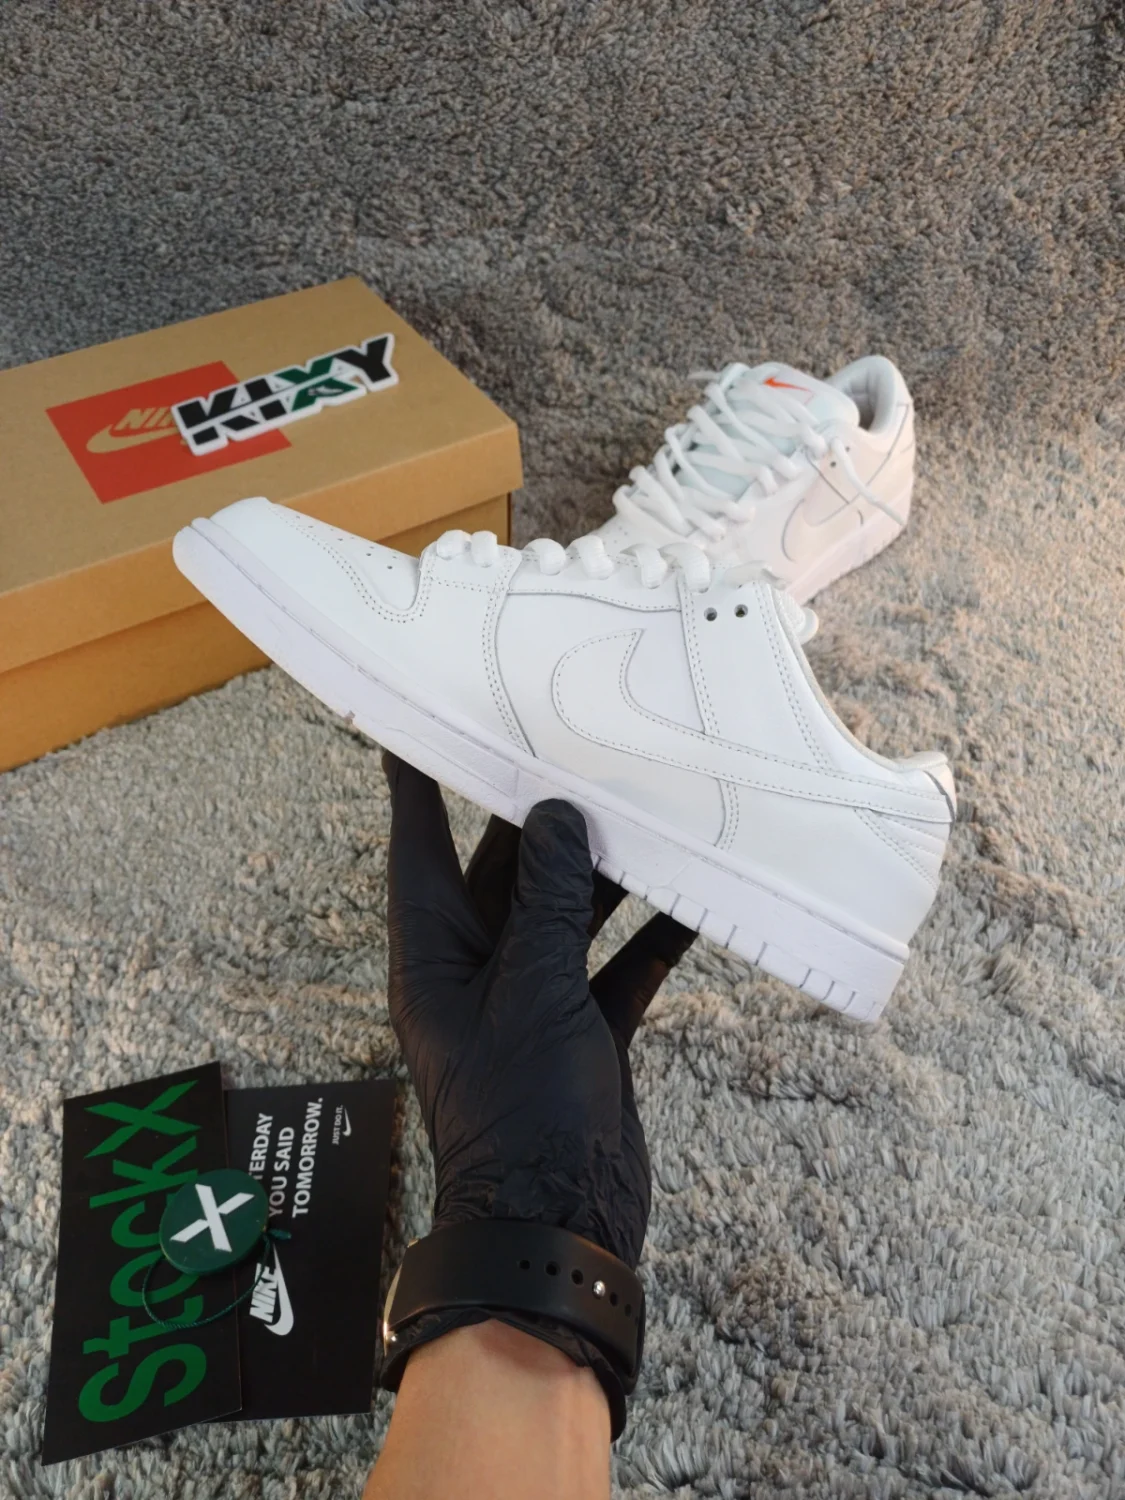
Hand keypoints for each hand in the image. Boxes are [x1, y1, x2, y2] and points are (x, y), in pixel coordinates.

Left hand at [383, 752, 695, 1269]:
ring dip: (604, 873)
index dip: (419, 786)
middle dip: (538, 820)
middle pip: (504, 873)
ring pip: (567, 913)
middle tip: (569, 749)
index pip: (419, 849)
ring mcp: (532, 998)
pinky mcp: (583, 1027)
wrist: (560, 1225)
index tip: (424, 723)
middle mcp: (477, 969)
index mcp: (433, 957)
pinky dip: (648, 936)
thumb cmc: (520, 1114)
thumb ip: (550, 902)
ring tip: (643, 811)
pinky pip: (616, 965)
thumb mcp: (532, 992)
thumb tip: (558, 821)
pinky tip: (690, 900)